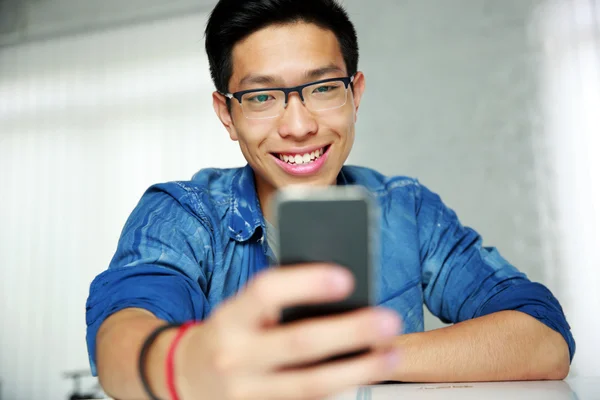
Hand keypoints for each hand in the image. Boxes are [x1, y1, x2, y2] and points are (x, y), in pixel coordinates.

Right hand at [176, 264, 401, 399]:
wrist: (189, 379)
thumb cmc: (227, 335)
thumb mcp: (239, 310)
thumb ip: (275, 302)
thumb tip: (336, 294)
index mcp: (230, 318)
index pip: (266, 291)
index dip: (306, 283)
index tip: (346, 277)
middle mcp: (235, 356)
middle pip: (299, 342)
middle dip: (350, 331)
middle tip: (388, 320)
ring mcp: (247, 393)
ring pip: (310, 384)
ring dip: (358, 369)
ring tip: (390, 354)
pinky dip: (340, 389)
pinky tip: (364, 375)